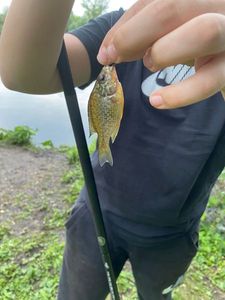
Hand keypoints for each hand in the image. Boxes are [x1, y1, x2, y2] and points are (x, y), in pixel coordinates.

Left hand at [97, 0, 224, 108]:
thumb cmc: (194, 37)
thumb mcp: (169, 27)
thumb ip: (141, 31)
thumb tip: (108, 51)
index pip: (156, 0)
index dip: (124, 26)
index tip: (106, 52)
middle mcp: (218, 4)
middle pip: (173, 7)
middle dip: (134, 35)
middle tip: (115, 58)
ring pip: (203, 32)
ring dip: (163, 51)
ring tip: (150, 64)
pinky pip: (209, 81)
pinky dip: (180, 94)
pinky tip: (156, 100)